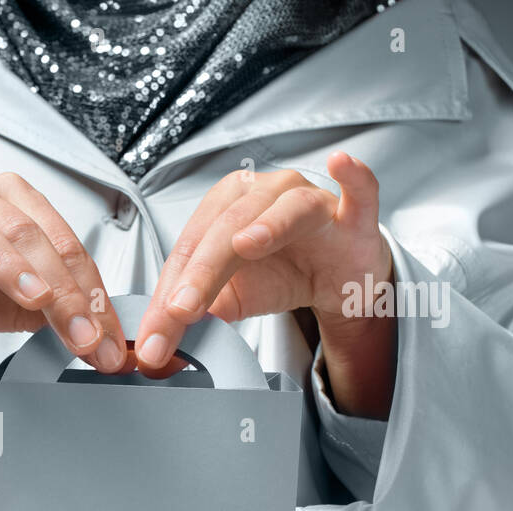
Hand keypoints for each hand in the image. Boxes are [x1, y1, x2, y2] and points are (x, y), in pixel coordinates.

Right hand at [0, 172, 130, 372]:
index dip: (89, 290)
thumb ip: (57, 310)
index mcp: (14, 199)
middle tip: (81, 332)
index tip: (104, 336)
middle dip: (61, 289)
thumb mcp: (19, 303)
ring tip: (35, 299)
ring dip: (10, 265)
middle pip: (26, 234)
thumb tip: (101, 337)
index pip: (63, 241)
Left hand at [134, 151, 396, 416]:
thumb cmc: (281, 273)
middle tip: (181, 312)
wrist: (335, 277)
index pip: (188, 251)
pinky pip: (357, 191)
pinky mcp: (352, 213)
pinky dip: (353, 179)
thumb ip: (197, 313)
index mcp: (222, 208)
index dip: (169, 294)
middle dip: (200, 275)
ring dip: (265, 226)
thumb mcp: (231, 300)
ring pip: (282, 210)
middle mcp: (261, 194)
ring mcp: (308, 198)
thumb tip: (158, 343)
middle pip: (224, 231)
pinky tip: (342, 165)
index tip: (155, 335)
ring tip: (244, 246)